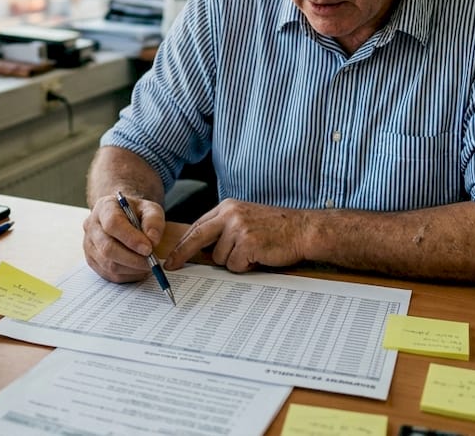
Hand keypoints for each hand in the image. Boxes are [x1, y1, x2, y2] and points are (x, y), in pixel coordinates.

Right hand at [82, 193, 164, 282]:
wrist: (124, 218)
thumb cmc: (136, 213)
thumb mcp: (150, 209)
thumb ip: (154, 221)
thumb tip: (152, 240)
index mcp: (104, 207)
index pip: (112, 223)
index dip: (131, 238)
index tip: (148, 248)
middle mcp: (91, 225)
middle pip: (107, 248)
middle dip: (133, 259)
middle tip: (152, 261)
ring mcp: (89, 245)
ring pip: (108, 264)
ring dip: (132, 269)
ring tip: (148, 265)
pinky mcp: (92, 260)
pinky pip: (109, 274)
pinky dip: (127, 275)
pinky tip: (139, 269)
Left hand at [164, 199, 309, 272]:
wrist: (303, 229)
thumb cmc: (277, 228)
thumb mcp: (246, 219)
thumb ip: (224, 229)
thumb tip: (201, 250)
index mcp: (228, 207)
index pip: (198, 226)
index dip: (183, 244)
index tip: (172, 257)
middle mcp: (230, 214)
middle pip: (197, 237)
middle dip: (182, 254)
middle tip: (171, 266)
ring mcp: (239, 228)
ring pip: (219, 258)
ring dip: (234, 262)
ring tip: (253, 253)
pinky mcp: (248, 242)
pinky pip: (235, 265)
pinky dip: (245, 267)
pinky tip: (259, 257)